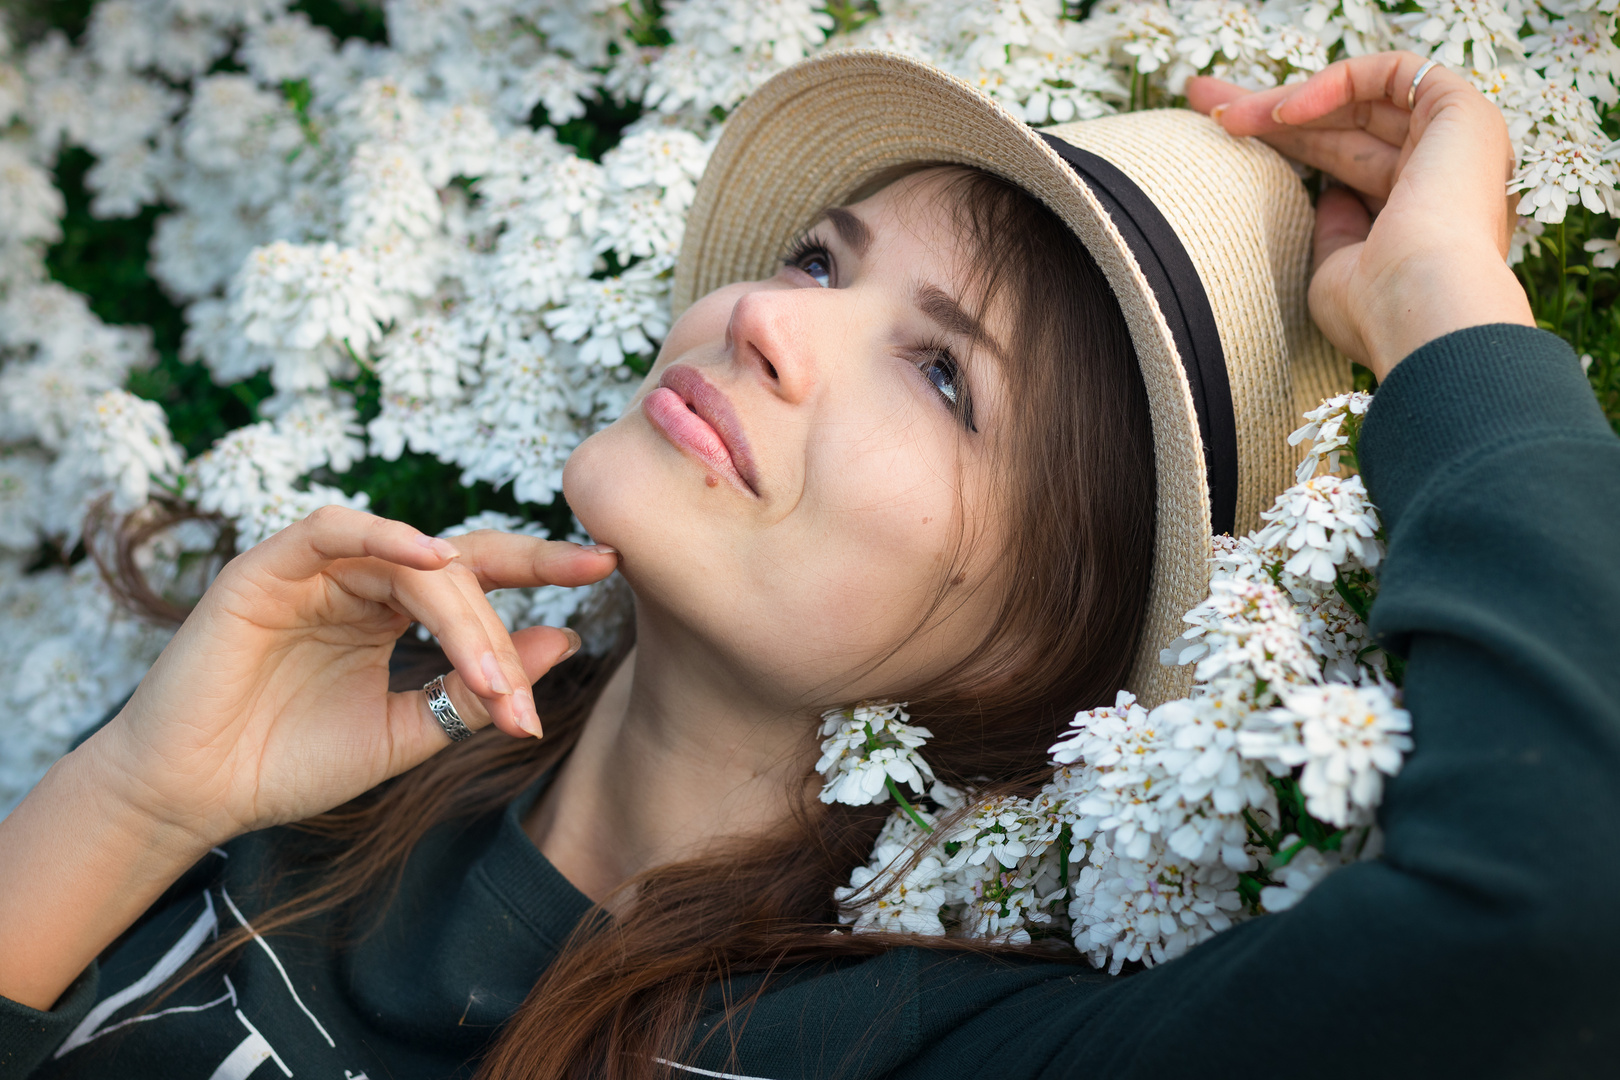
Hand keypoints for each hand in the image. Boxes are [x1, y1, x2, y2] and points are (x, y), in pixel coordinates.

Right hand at [82, 506, 617, 850]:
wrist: (197, 796)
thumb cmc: (291, 763)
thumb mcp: (408, 730)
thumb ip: (477, 689)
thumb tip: (567, 640)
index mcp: (393, 609)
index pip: (481, 575)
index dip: (543, 565)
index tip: (608, 564)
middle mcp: (362, 578)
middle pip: (458, 572)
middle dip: (498, 632)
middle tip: (518, 696)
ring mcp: (317, 567)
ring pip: (412, 561)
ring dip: (459, 616)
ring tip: (487, 672)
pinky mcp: (268, 566)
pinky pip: (335, 529)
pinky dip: (385, 536)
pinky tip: (432, 559)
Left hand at [1186, 51, 1534, 379]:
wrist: (1422, 312)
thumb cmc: (1376, 313)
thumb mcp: (1334, 272)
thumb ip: (1333, 231)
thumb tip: (1329, 197)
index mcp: (1419, 216)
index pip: (1343, 162)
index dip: (1282, 146)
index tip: (1222, 137)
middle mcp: (1444, 175)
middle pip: (1345, 127)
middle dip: (1270, 114)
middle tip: (1201, 102)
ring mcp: (1459, 143)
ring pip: (1363, 99)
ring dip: (1288, 101)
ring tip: (1225, 114)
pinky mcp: (1465, 114)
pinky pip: (1397, 73)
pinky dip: (1339, 81)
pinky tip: (1283, 112)